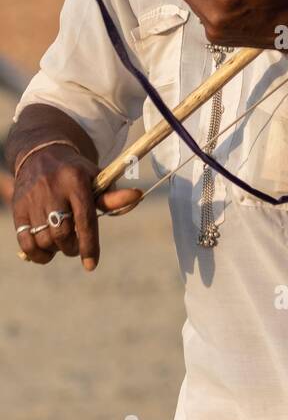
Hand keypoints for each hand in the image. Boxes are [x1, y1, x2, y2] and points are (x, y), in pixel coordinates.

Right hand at [12, 145, 140, 268]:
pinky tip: (45, 252)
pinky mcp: (18, 208)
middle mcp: (52, 189)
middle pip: (62, 233)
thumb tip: (137, 196)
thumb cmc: (75, 172)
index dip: (89, 245)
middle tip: (76, 246)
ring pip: (44, 239)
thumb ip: (112, 195)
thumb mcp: (95, 178)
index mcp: (76, 181)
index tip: (91, 265)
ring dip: (55, 250)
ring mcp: (33, 199)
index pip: (84, 219)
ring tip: (61, 242)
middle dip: (72, 247)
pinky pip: (25, 241)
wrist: (41, 154)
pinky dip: (36, 254)